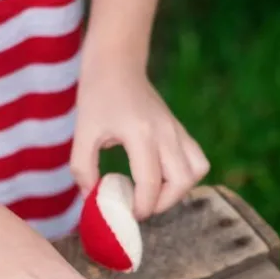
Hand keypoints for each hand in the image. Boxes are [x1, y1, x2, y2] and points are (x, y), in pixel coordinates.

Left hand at [71, 56, 209, 219]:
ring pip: (196, 171)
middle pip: (182, 181)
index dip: (141, 206)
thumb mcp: (82, 134)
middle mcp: (166, 132)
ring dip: (178, 191)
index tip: (127, 214)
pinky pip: (197, 159)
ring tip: (153, 193)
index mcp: (141, 133)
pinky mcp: (180, 129)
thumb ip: (83, 170)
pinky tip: (161, 177)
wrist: (117, 64)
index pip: (151, 182)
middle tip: (140, 206)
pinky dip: (185, 175)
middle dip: (162, 203)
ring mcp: (177, 129)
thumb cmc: (97, 97)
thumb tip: (91, 201)